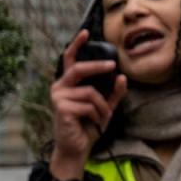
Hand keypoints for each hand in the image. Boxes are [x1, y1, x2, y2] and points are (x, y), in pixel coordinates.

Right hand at [49, 30, 127, 179]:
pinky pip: (88, 105)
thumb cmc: (88, 126)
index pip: (70, 60)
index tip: (85, 32)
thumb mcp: (105, 107)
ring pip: (90, 92)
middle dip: (98, 66)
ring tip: (102, 117)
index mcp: (68, 84)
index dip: (76, 45)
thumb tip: (122, 77)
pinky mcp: (61, 109)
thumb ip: (113, 93)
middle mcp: (59, 88)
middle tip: (113, 67)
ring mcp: (58, 98)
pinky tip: (94, 123)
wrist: (77, 148)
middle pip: (79, 69)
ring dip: (102, 106)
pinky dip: (97, 114)